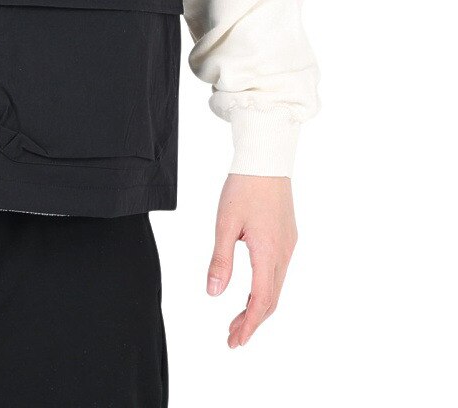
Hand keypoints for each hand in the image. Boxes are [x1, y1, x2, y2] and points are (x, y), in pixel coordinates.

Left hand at [207, 173, 296, 347]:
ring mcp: (288, 245)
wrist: (267, 160)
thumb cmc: (243, 187)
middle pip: (271, 299)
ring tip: (238, 320)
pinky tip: (251, 292)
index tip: (234, 341)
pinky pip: (278, 272)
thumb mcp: (225, 223)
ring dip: (258, 306)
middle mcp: (283, 253)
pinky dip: (264, 289)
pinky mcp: (287, 237)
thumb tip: (213, 293)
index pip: (261, 300)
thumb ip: (220, 259)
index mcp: (269, 252)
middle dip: (252, 321)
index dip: (248, 324)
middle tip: (232, 338)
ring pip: (275, 287)